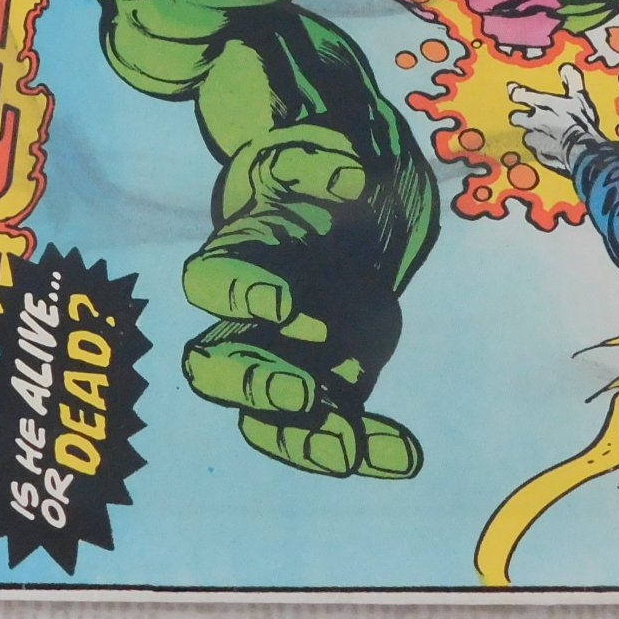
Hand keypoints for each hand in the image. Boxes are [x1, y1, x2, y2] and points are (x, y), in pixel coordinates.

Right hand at [178, 126, 424, 478]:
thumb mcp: (313, 162)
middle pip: (219, 369)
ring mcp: (279, 367)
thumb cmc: (311, 192)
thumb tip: (349, 181)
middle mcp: (243, 325)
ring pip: (265, 420)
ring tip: (349, 451)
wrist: (333, 228)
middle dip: (257, 387)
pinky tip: (405, 456)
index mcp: (235, 262)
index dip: (242, 294)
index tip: (285, 304)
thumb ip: (323, 165)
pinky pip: (332, 428)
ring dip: (305, 439)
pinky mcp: (323, 391)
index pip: (213, 283)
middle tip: (305, 396)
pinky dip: (367, 445)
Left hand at [509, 63, 604, 175]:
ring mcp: (535, 140)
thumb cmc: (580, 121)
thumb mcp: (579, 97)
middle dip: (520, 116)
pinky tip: (555, 149)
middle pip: (516, 117)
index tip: (513, 90)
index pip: (519, 95)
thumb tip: (565, 67)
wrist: (581, 151)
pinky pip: (538, 151)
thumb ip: (572, 80)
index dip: (515, 92)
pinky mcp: (540, 155)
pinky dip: (544, 149)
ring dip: (534, 134)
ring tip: (547, 136)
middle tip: (529, 117)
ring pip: (527, 135)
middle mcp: (533, 121)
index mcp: (542, 104)